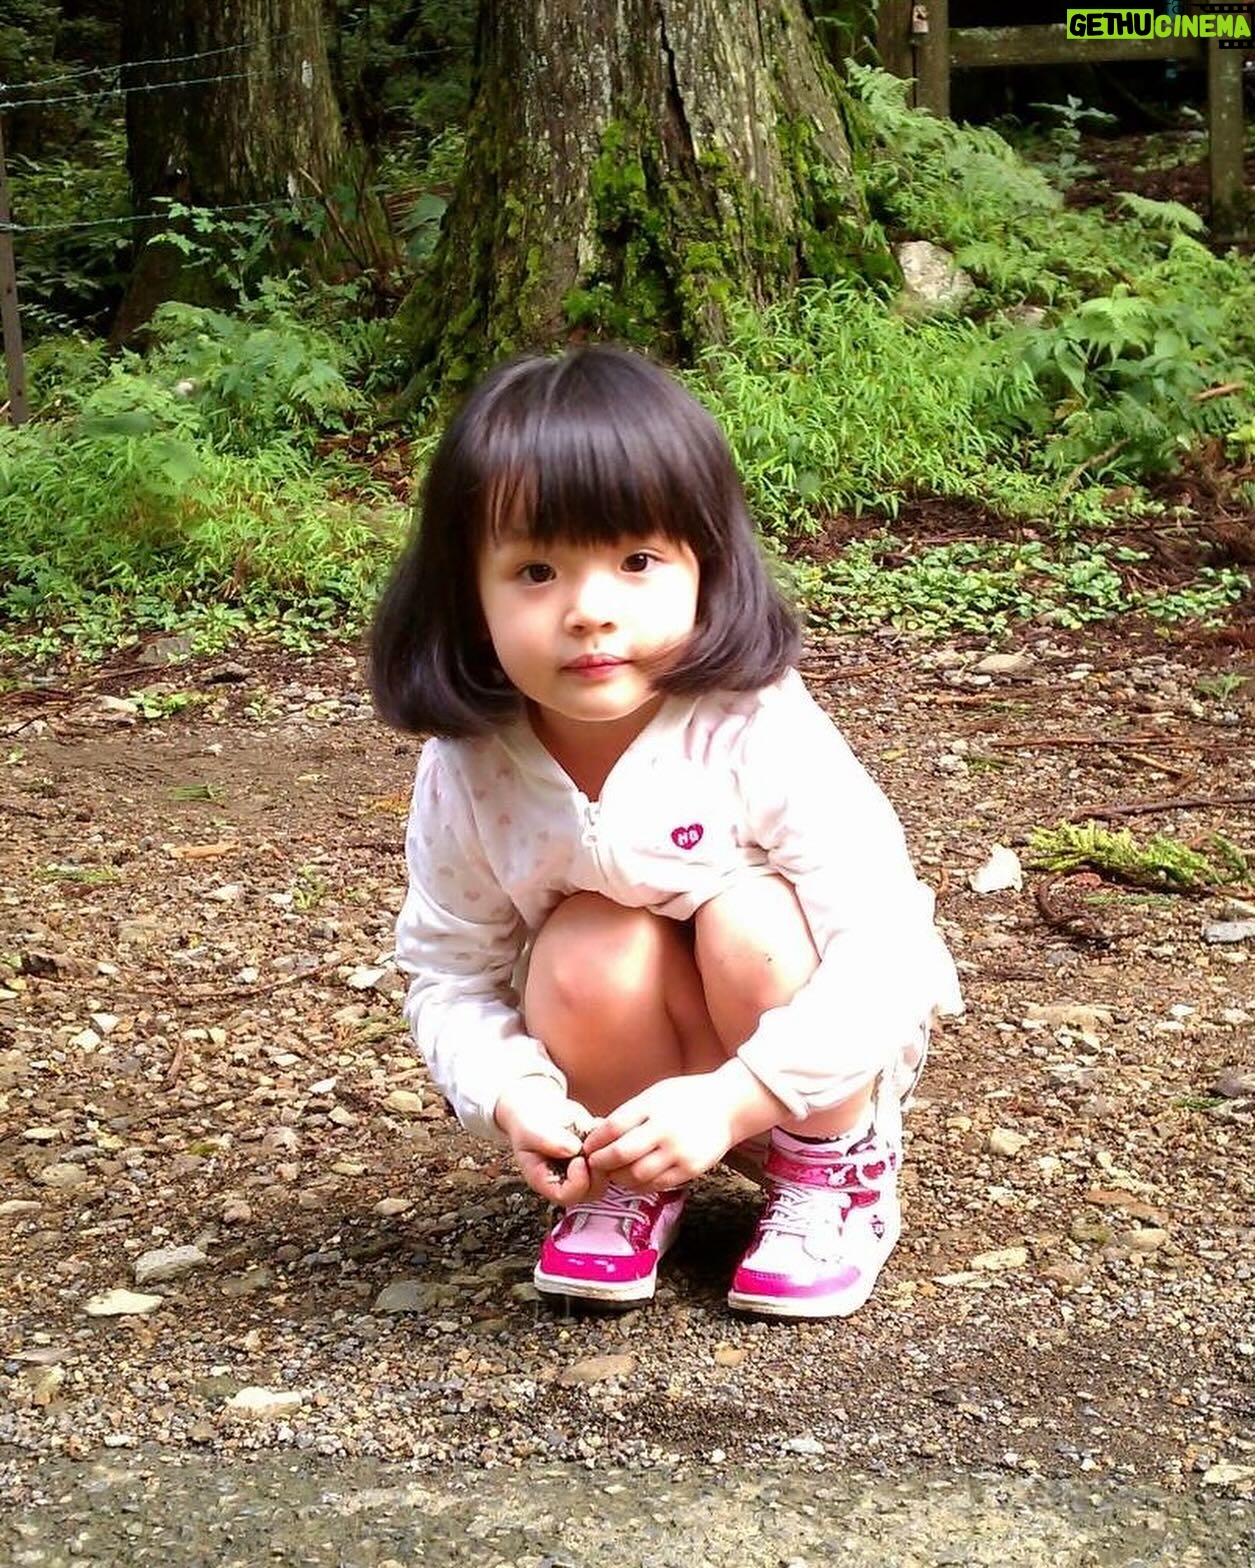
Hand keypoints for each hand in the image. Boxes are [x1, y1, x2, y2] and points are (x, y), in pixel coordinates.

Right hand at [494, 1077, 600, 1206]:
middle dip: (597, 1171)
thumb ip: (548, 1140)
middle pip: (592, 1191)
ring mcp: (584, 1169)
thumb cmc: (528, 1123)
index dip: (578, 1182)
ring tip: (593, 1134)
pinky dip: (611, 1141)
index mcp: (545, 1181)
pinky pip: (614, 1157)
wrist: (538, 1111)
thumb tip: (573, 1149)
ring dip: (606, 1155)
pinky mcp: (597, 1155)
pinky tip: (595, 1124)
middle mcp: (567, 1181)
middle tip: (593, 1148)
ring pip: (607, 1176)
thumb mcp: (530, 1130)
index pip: (567, 1196)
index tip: (579, 1159)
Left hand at [580, 1073, 738, 1191]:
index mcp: (654, 1107)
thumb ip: (631, 1114)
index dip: (595, 1141)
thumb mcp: (655, 1094)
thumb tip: (600, 1134)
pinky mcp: (690, 1170)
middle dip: (602, 1162)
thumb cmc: (686, 1098)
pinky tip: (634, 1178)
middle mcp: (666, 1130)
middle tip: (595, 1164)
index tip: (587, 1147)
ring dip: (619, 1177)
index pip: (614, 1127)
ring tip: (614, 1173)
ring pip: (637, 1175)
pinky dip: (640, 1185)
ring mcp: (679, 1152)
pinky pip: (657, 1184)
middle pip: (622, 1153)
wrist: (727, 1107)